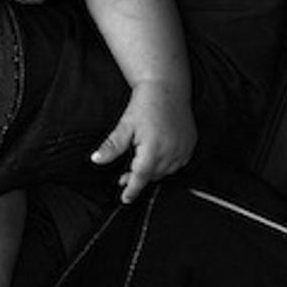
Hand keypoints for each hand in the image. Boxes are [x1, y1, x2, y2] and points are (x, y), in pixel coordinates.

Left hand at [92, 80, 194, 203]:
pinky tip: (157, 155)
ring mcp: (183, 149)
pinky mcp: (190, 145)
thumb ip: (112, 146)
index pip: (140, 177)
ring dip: (152, 171)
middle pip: (152, 175)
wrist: (167, 86)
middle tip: (123, 176)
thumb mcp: (125, 125)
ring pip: (165, 171)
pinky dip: (166, 164)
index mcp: (153, 149)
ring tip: (140, 163)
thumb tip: (96, 159)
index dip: (132, 190)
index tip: (125, 199)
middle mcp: (171, 152)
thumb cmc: (145, 104)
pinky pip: (178, 163)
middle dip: (138, 178)